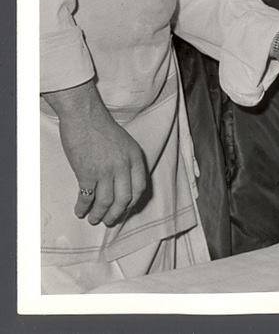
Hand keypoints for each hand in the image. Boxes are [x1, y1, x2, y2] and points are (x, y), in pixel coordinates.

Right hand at [45, 83, 147, 226]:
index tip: (125, 209)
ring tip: (93, 219)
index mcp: (135, 158)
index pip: (140, 188)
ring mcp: (105, 171)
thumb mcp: (124, 143)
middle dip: (116, 214)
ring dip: (99, 215)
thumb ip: (126, 162)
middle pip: (124, 199)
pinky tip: (80, 211)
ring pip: (106, 202)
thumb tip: (122, 183)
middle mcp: (123, 166)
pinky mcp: (87, 173)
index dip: (132, 202)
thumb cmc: (102, 128)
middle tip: (109, 221)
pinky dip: (83, 207)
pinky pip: (87, 197)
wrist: (85, 117)